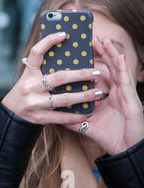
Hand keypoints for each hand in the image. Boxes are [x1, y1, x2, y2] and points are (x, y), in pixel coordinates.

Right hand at [2, 32, 103, 124]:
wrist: (11, 114)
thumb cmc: (27, 92)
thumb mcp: (30, 78)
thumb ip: (44, 70)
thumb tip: (70, 58)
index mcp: (28, 73)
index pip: (36, 53)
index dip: (48, 41)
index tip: (63, 34)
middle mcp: (30, 86)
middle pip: (59, 77)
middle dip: (81, 75)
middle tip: (97, 73)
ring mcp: (34, 102)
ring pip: (64, 99)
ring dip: (84, 96)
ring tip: (99, 93)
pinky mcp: (39, 117)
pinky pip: (61, 117)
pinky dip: (75, 116)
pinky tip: (87, 113)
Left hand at [65, 38, 143, 155]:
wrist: (125, 150)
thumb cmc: (110, 136)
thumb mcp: (87, 124)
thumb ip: (73, 118)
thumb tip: (56, 115)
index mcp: (107, 94)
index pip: (99, 73)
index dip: (93, 61)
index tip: (83, 50)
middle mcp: (116, 91)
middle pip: (108, 67)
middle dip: (100, 52)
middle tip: (91, 38)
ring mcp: (124, 94)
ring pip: (117, 69)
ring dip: (110, 54)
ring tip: (103, 40)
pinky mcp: (131, 99)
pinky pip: (125, 80)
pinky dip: (122, 67)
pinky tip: (118, 56)